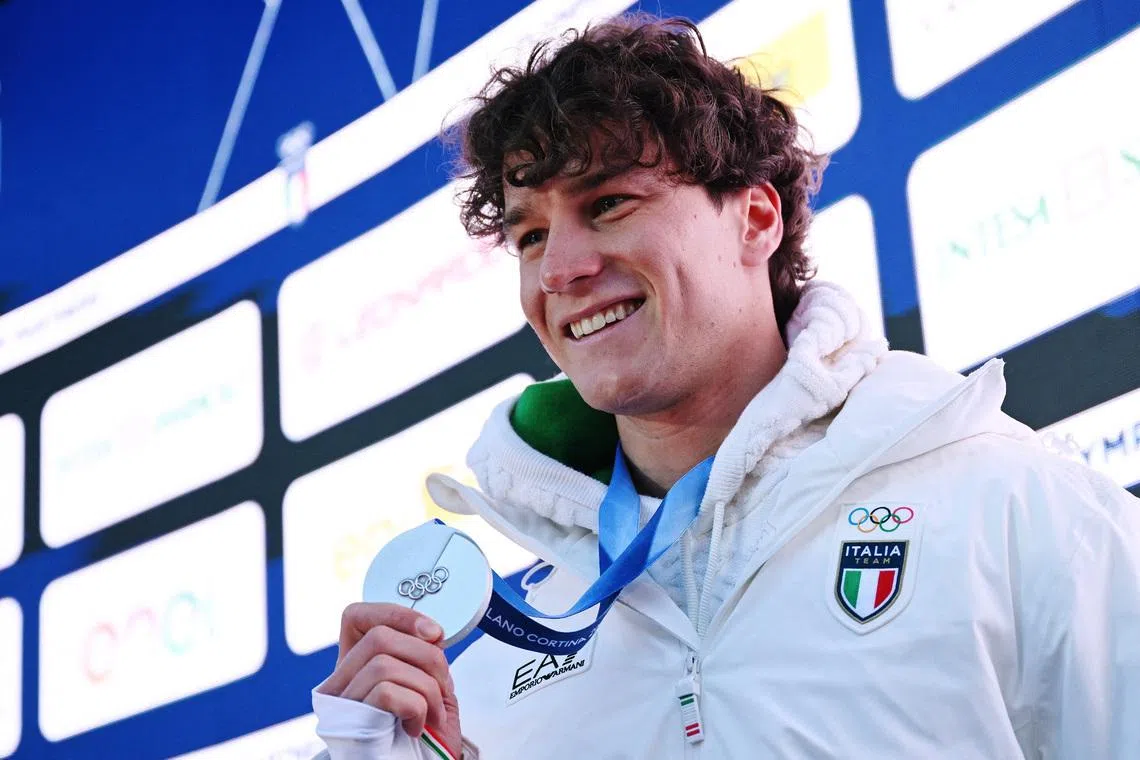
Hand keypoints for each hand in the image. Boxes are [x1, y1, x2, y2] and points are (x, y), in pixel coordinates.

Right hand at [317, 603, 461, 756]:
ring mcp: (342, 703)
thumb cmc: (426, 732)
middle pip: (378, 636)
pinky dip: (417, 706)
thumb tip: (431, 631)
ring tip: (435, 711)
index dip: (396, 614)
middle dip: (426, 655)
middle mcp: (340, 681)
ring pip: (384, 663)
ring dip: (426, 686)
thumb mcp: (425, 683)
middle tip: (444, 684)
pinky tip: (418, 726)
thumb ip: (421, 654)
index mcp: (356, 665)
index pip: (356, 616)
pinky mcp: (351, 723)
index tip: (433, 632)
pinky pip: (387, 692)